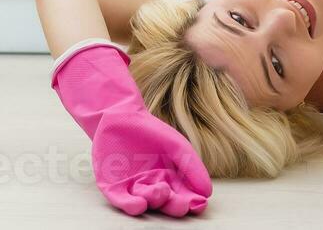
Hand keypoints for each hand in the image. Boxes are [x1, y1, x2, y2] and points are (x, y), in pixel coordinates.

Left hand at [91, 110, 211, 216]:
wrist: (121, 116)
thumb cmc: (152, 131)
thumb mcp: (177, 146)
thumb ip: (192, 166)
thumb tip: (208, 192)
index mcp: (171, 180)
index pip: (185, 196)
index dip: (193, 202)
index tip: (200, 204)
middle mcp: (153, 187)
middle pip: (167, 203)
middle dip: (175, 206)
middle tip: (183, 205)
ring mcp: (133, 188)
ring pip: (146, 201)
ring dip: (155, 201)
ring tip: (161, 192)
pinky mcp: (114, 188)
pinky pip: (122, 200)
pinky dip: (130, 205)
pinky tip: (139, 205)